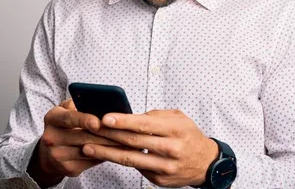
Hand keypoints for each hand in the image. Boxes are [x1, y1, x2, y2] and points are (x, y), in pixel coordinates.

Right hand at [27, 99, 121, 186]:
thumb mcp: (68, 109)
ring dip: (109, 145)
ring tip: (125, 140)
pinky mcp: (68, 169)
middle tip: (123, 130)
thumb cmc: (66, 124)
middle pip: (82, 136)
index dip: (84, 120)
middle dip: (105, 134)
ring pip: (89, 150)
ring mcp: (58, 155)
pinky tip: (118, 150)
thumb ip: (80, 103)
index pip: (69, 118)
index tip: (98, 122)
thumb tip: (102, 103)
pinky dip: (106, 155)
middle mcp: (51, 137)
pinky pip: (91, 161)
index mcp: (52, 118)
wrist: (50, 152)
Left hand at [82, 109, 218, 187]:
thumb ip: (156, 116)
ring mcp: (165, 167)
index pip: (144, 125)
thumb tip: (130, 116)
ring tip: (89, 146)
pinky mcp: (159, 179)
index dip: (123, 121)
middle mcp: (171, 149)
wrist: (206, 163)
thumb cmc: (189, 136)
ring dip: (106, 152)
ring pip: (130, 159)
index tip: (106, 118)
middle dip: (110, 135)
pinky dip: (120, 161)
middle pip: (134, 142)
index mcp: (175, 130)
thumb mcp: (178, 118)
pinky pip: (136, 168)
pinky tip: (106, 155)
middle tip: (91, 129)